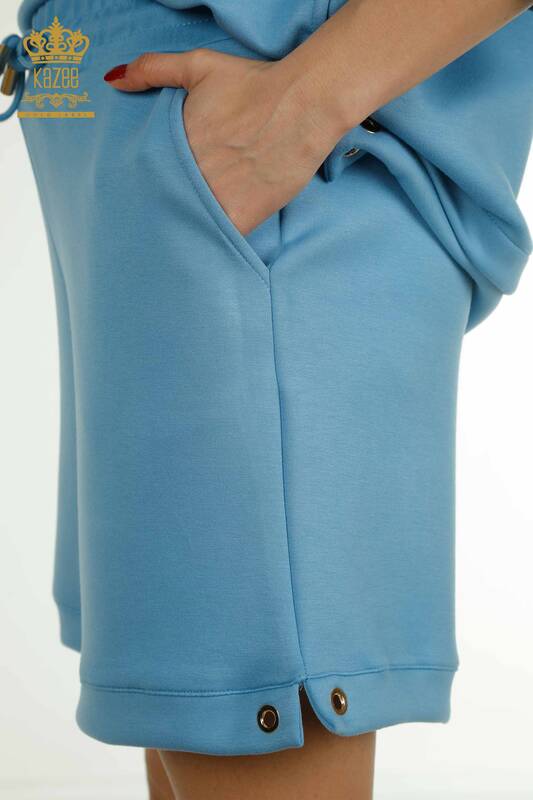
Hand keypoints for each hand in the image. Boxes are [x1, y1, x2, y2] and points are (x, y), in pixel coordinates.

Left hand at [104, 50, 341, 234]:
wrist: (303, 105)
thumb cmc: (255, 84)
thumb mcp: (199, 64)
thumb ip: (153, 68)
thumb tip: (114, 79)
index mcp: (174, 142)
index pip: (148, 174)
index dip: (150, 183)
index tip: (153, 188)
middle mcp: (189, 173)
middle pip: (165, 201)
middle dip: (164, 207)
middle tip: (166, 215)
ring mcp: (214, 197)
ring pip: (188, 223)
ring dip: (186, 227)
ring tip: (185, 231)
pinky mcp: (239, 217)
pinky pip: (216, 239)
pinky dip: (211, 242)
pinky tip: (207, 243)